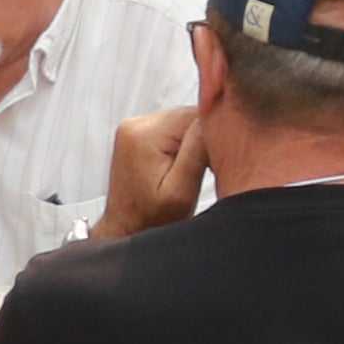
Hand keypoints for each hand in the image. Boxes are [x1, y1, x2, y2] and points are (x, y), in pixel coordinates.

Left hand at [100, 101, 209, 235]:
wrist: (125, 230)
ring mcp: (135, 127)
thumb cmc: (150, 219)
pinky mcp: (139, 134)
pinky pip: (174, 128)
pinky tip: (185, 165)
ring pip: (185, 121)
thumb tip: (214, 117)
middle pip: (191, 114)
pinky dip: (186, 143)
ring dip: (197, 141)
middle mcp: (136, 124)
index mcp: (144, 135)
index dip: (216, 132)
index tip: (218, 159)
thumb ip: (197, 151)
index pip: (197, 113)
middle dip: (206, 137)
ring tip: (194, 170)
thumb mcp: (180, 191)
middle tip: (208, 168)